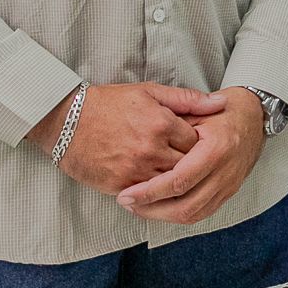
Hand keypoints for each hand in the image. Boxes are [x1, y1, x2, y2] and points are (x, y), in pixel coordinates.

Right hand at [27, 82, 226, 197]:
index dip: (198, 141)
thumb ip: (188, 99)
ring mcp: (135, 170)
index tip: (192, 140)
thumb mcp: (149, 93)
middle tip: (187, 157)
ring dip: (174, 178)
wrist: (66, 121)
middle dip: (190, 162)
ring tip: (169, 168)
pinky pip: (149, 195)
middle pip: (187, 164)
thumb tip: (221, 102)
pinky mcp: (120, 185)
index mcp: (161, 124)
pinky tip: (155, 181)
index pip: (197, 141)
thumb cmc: (109, 104)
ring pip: (170, 183)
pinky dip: (155, 190)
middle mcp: (151, 149)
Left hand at [114, 88, 266, 223]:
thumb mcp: (196, 110)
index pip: (179, 181)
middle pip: (185, 206)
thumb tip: (141, 150)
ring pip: (193, 214)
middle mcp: (226, 171)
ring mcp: (230, 184)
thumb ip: (171, 130)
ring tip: (139, 207)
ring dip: (163, 216)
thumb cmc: (223, 109)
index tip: (126, 194)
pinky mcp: (230, 191)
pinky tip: (160, 208)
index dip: (150, 192)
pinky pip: (202, 213)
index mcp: (217, 149)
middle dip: (151, 210)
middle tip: (127, 203)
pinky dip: (178, 214)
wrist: (255, 115)